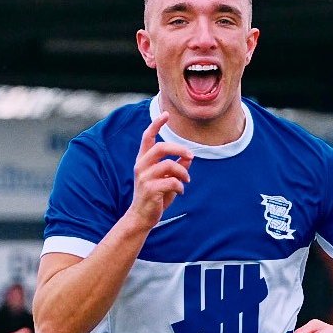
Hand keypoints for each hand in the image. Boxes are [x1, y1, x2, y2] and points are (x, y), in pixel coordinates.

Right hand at [128, 112, 192, 230]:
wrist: (142, 218)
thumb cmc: (155, 197)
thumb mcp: (167, 180)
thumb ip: (177, 167)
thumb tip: (190, 157)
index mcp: (143, 161)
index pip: (147, 137)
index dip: (156, 124)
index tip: (166, 114)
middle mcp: (141, 166)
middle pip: (161, 147)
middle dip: (179, 149)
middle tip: (191, 155)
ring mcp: (144, 178)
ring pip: (168, 165)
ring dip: (183, 172)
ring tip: (186, 180)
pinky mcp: (150, 189)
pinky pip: (171, 181)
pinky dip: (180, 185)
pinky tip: (180, 191)